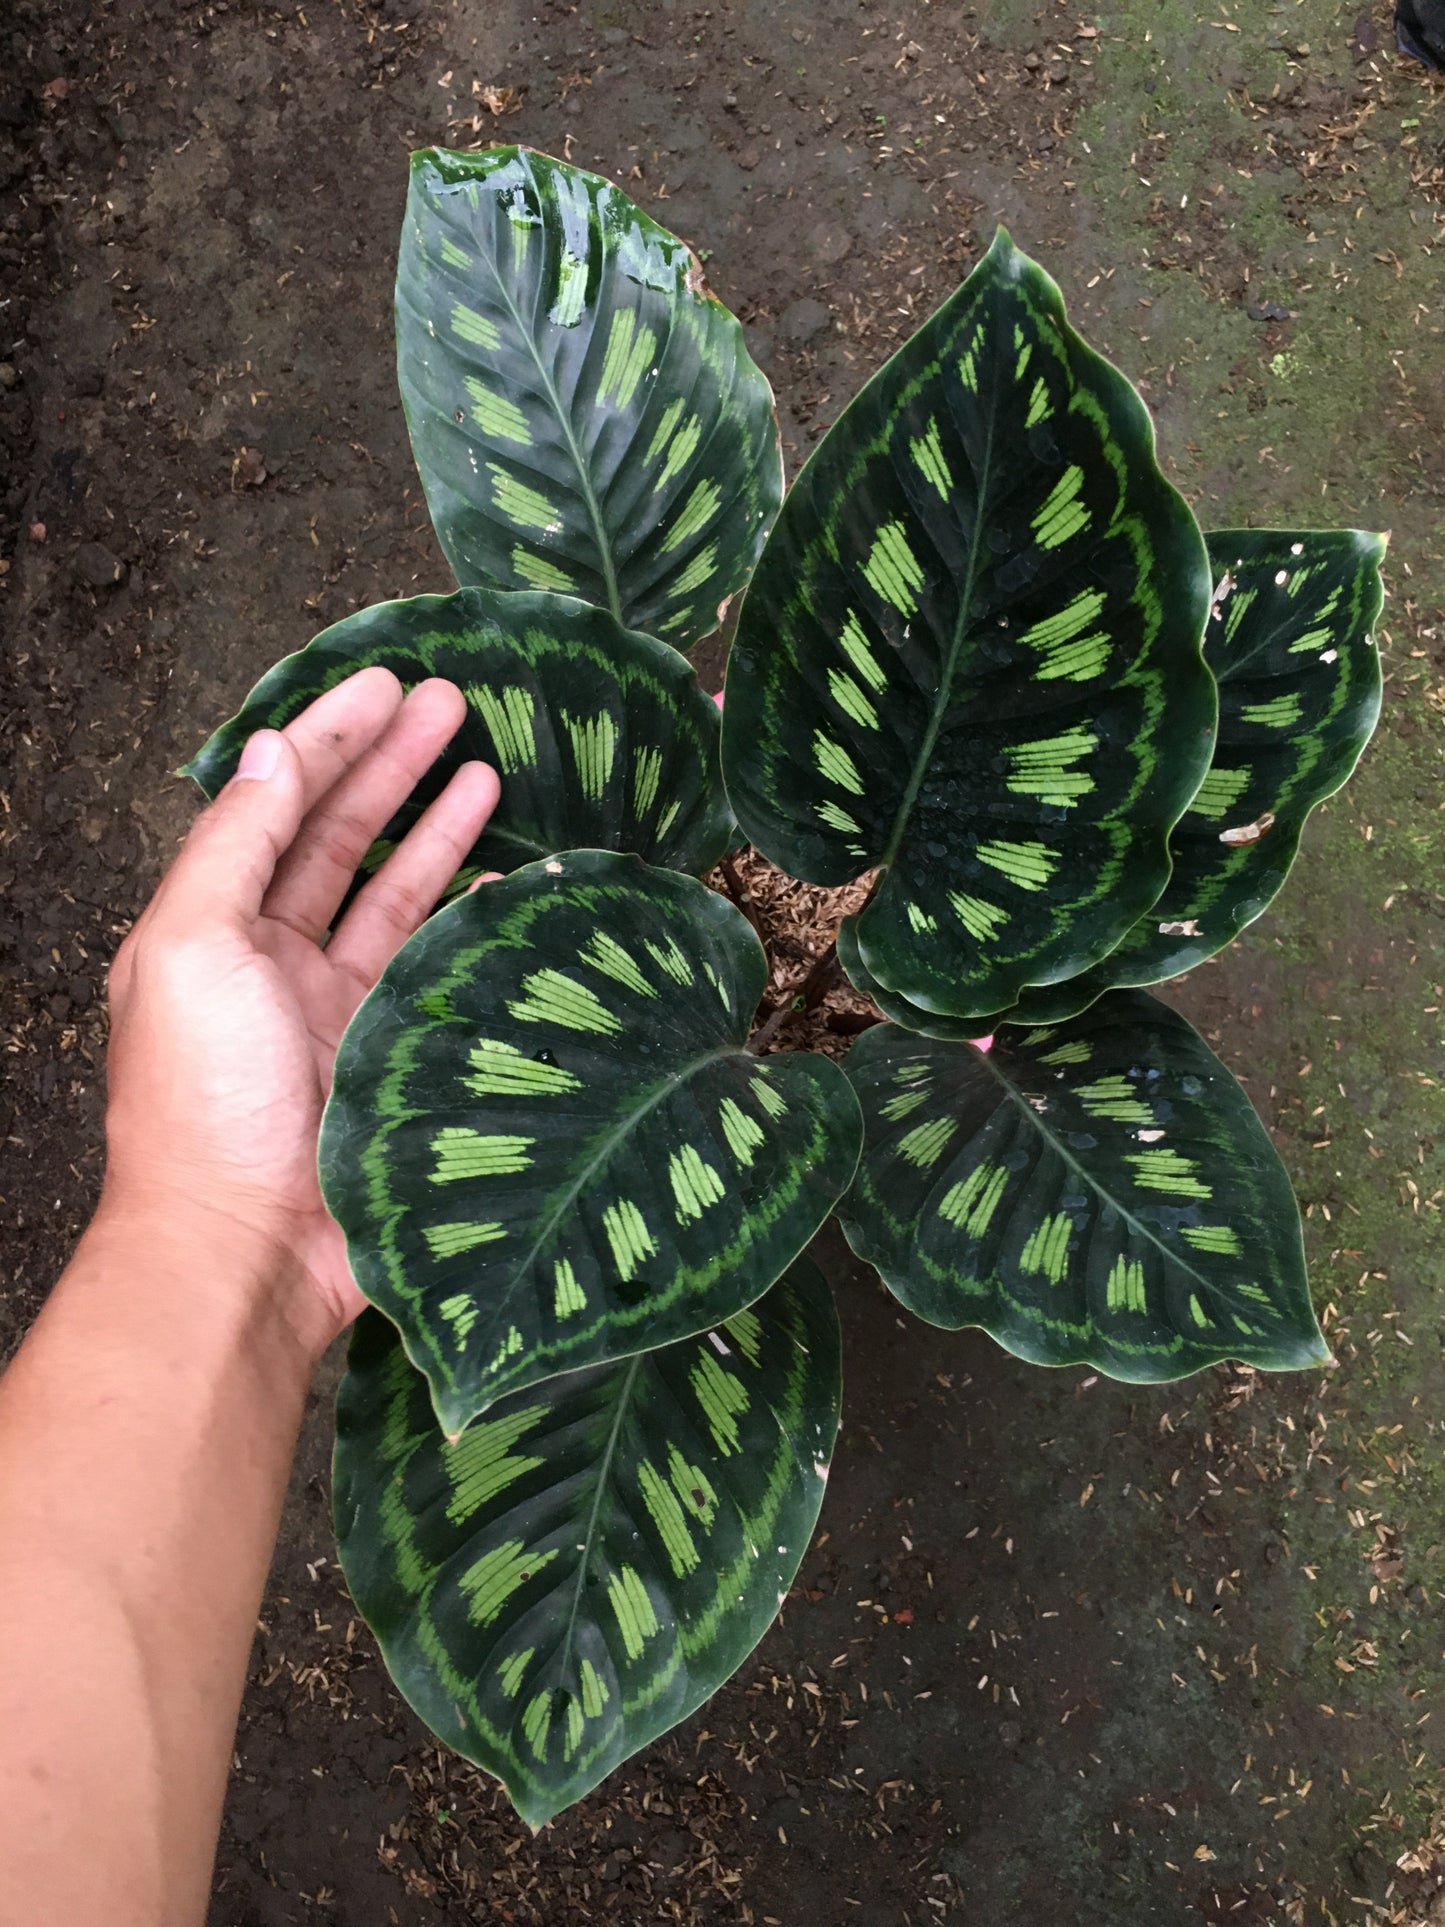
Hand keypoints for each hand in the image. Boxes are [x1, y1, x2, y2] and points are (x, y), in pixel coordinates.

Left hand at [103, 667, 499, 1358]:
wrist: (247, 1255)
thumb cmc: (203, 1105)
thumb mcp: (189, 950)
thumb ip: (229, 847)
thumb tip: (265, 752)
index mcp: (211, 930)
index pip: (274, 806)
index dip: (327, 738)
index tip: (384, 681)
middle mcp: (272, 962)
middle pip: (340, 839)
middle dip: (391, 765)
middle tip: (452, 701)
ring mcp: (339, 1013)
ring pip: (396, 897)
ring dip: (437, 829)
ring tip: (489, 767)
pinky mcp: (396, 1061)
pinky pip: (439, 972)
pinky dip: (470, 923)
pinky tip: (507, 885)